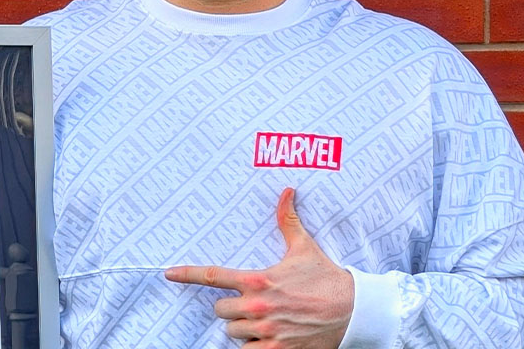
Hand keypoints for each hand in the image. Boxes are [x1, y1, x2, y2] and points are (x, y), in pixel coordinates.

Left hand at [165, 188, 353, 347]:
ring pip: (232, 333)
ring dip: (243, 330)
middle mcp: (257, 306)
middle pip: (220, 310)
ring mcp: (265, 330)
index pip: (214, 276)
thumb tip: (286, 191)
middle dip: (232, 308)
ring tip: (265, 321)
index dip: (187, 274)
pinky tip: (267, 339)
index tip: (168, 273)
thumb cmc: (326, 278)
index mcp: (259, 279)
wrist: (354, 310)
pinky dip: (253, 347)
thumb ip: (288, 221)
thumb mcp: (304, 248)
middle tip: (254, 304)